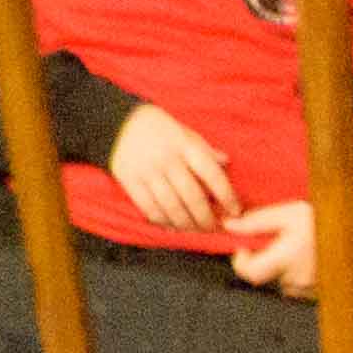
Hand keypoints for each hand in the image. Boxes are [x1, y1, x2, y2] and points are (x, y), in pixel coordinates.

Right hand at [105, 103, 244, 234]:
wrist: (116, 123)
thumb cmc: (158, 128)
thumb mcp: (184, 131)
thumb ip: (204, 148)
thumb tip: (226, 163)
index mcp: (184, 144)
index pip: (211, 173)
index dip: (226, 195)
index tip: (235, 210)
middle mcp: (166, 158)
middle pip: (192, 196)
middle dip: (206, 217)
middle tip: (214, 228)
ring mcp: (146, 171)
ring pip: (171, 207)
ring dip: (186, 224)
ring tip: (194, 229)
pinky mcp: (129, 181)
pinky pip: (149, 208)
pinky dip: (162, 221)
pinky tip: (171, 226)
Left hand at [225, 200, 331, 293]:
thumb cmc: (328, 220)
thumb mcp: (290, 212)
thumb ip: (257, 221)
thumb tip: (229, 226)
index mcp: (287, 259)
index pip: (249, 273)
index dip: (240, 261)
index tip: (246, 246)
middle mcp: (297, 280)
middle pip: (265, 275)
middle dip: (265, 258)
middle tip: (279, 240)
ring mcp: (309, 290)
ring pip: (282, 279)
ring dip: (283, 264)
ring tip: (300, 244)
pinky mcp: (319, 293)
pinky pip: (298, 284)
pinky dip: (298, 271)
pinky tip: (310, 255)